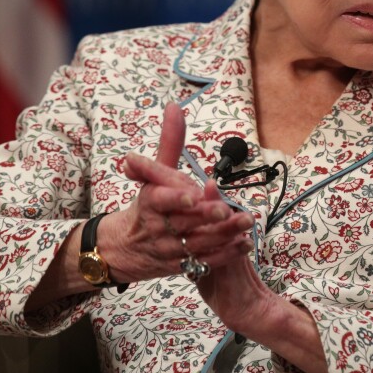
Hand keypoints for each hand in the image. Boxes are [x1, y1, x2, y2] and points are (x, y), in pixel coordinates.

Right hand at [107, 103, 253, 282]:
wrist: (126, 247)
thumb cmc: (147, 203)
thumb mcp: (154, 173)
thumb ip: (170, 142)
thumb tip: (174, 106)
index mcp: (150, 203)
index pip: (160, 201)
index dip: (176, 199)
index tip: (192, 195)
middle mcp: (159, 227)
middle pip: (185, 222)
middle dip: (208, 217)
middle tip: (229, 209)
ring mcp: (170, 249)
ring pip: (199, 243)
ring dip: (224, 235)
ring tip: (246, 223)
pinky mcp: (182, 266)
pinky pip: (205, 262)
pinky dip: (225, 255)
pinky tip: (244, 244)